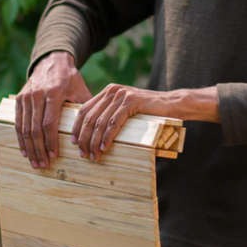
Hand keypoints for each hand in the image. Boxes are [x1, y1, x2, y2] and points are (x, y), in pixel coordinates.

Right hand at [15, 52, 91, 168]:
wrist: (52, 61)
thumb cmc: (70, 79)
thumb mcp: (81, 89)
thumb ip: (87, 108)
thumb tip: (98, 130)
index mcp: (54, 92)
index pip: (49, 123)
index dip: (51, 142)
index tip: (54, 156)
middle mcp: (37, 95)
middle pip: (35, 129)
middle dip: (39, 150)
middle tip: (43, 165)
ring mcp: (26, 97)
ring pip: (25, 128)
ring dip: (30, 148)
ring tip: (35, 163)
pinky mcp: (19, 99)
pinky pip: (18, 123)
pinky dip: (21, 139)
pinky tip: (25, 151)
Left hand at [71, 83, 218, 160]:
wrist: (172, 104)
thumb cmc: (147, 112)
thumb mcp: (124, 110)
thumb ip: (110, 114)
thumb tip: (92, 135)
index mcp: (107, 92)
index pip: (84, 109)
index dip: (76, 127)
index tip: (74, 143)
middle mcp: (112, 91)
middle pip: (90, 117)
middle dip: (84, 138)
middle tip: (83, 154)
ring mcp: (122, 95)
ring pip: (100, 122)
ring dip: (94, 141)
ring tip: (93, 155)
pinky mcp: (132, 101)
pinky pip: (114, 122)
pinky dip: (108, 137)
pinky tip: (105, 148)